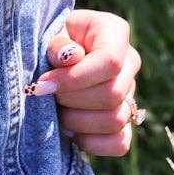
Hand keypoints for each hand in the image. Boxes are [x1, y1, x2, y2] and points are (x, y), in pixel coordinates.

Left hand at [26, 8, 144, 156]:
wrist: (54, 58)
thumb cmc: (52, 42)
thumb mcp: (50, 33)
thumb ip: (57, 43)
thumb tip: (68, 57)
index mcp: (114, 32)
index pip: (110, 61)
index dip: (75, 78)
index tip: (42, 85)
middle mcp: (129, 62)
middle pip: (112, 94)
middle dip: (72, 100)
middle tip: (47, 96)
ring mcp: (131, 93)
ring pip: (115, 120)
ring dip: (77, 121)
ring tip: (56, 111)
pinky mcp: (126, 121)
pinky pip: (119, 142)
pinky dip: (91, 142)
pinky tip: (70, 131)